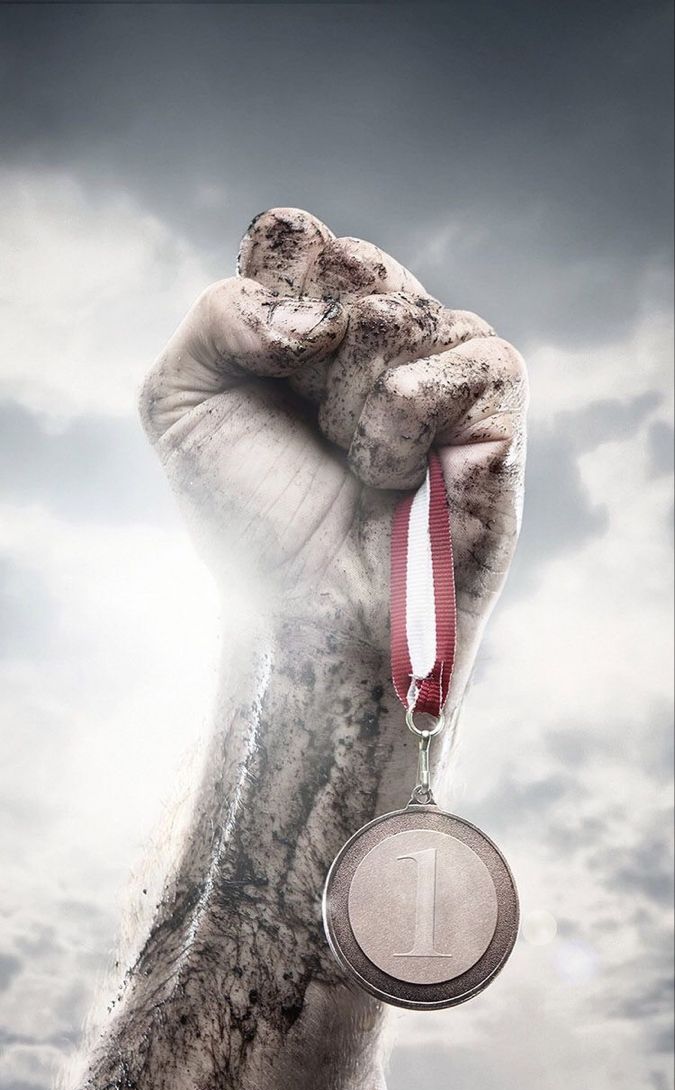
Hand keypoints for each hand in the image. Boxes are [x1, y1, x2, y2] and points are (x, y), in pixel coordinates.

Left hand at [140, 208, 526, 702]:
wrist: (307, 614)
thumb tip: (316, 310)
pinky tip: (395, 471)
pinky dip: (410, 415)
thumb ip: (219, 315)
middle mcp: (375, 333)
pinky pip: (467, 356)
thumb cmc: (251, 518)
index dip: (271, 279)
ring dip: (352, 398)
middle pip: (348, 261)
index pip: (292, 236)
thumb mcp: (181, 406)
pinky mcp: (495, 408)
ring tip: (353, 462)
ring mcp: (438, 365)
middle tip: (306, 423)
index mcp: (305, 324)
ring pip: (400, 312)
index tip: (259, 355)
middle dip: (307, 349)